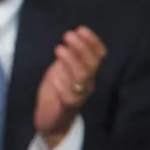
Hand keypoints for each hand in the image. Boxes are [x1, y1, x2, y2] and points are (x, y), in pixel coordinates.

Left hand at [33, 26, 105, 147]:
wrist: (51, 121)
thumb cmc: (56, 92)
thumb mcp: (61, 70)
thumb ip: (67, 57)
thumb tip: (71, 36)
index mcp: (89, 73)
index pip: (99, 55)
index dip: (92, 42)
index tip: (81, 29)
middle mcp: (88, 84)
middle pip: (91, 64)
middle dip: (81, 48)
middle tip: (68, 35)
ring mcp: (79, 96)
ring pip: (82, 78)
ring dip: (71, 62)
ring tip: (59, 49)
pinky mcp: (67, 108)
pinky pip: (70, 97)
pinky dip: (63, 85)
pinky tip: (54, 77)